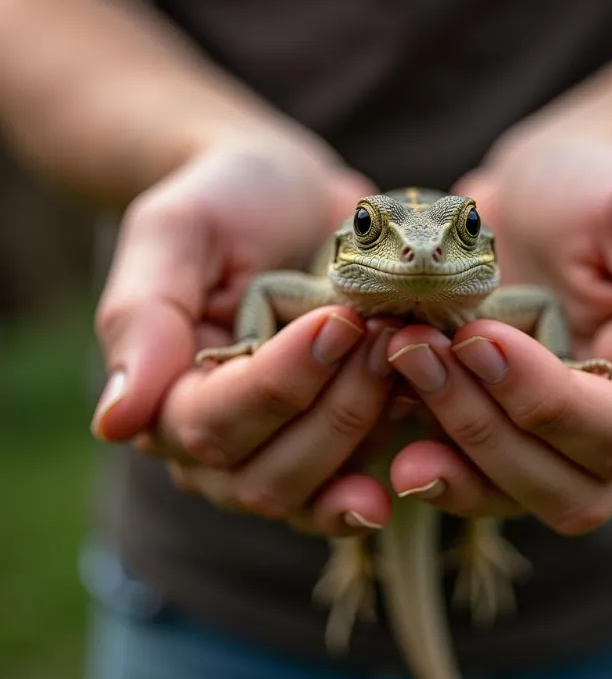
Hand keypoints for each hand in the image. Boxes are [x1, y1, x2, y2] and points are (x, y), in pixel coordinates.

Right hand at [92, 144, 401, 536]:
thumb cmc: (229, 201)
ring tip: (406, 361)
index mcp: (163, 392)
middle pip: (263, 476)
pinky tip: (420, 416)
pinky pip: (348, 486)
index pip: (209, 424)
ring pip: (310, 490)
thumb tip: (115, 423)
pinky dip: (385, 460)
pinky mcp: (327, 442)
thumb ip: (143, 317)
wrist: (293, 195)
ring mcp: (273, 447)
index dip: (278, 384)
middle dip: (334, 411)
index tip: (337, 324)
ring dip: (366, 432)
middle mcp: (213, 439)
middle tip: (384, 338)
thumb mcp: (177, 230)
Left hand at [382, 136, 611, 531]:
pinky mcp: (498, 431)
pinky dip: (426, 454)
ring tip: (395, 369)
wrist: (535, 187)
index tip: (482, 339)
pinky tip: (383, 415)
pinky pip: (466, 475)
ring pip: (509, 495)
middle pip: (564, 487)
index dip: (549, 401)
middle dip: (484, 429)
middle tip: (416, 351)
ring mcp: (552, 441)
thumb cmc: (597, 189)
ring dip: (446, 446)